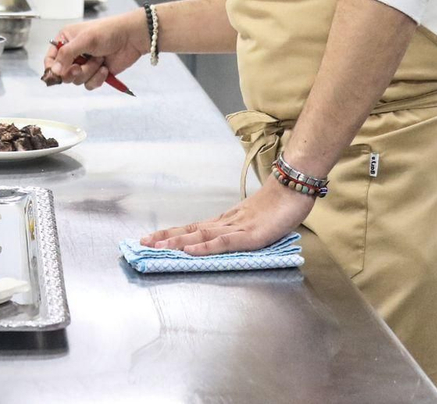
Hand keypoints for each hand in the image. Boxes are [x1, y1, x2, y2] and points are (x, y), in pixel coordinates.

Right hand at [42, 8, 147, 90]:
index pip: (50, 58)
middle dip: (74, 71)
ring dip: (89, 71)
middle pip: (62, 74)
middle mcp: (73, 53)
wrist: (131, 38)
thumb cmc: (108, 31)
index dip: (52, 68)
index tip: (58, 73)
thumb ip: (66, 55)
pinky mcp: (95, 73)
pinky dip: (98, 78)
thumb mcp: (84, 40)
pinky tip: (105, 67)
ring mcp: (84, 64)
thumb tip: (54, 71)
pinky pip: (89, 84)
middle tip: (79, 67)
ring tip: (99, 59)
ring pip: (76, 80)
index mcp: (66, 40)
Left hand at [141, 178, 313, 255]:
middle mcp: (226, 222)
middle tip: (141, 242)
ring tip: (157, 246)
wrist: (295, 186)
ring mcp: (237, 227)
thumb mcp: (256, 220)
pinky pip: (223, 242)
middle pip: (191, 230)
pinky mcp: (249, 234)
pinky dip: (204, 247)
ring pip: (201, 236)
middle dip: (165, 237)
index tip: (152, 238)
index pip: (194, 228)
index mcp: (227, 221)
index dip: (172, 233)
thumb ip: (241, 230)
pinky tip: (189, 251)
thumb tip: (226, 239)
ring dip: (177, 241)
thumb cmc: (280, 203)